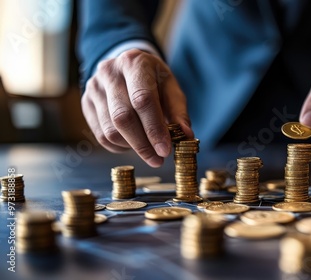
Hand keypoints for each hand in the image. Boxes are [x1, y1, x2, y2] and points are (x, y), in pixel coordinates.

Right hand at [82, 49, 193, 166]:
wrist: (128, 68)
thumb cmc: (154, 81)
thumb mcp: (171, 89)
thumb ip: (178, 113)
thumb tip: (186, 136)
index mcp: (135, 63)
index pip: (142, 100)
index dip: (154, 128)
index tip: (165, 150)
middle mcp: (109, 72)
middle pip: (123, 117)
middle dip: (142, 144)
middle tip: (158, 159)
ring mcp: (93, 88)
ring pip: (110, 130)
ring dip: (132, 147)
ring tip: (148, 149)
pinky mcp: (85, 103)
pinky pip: (101, 135)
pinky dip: (119, 147)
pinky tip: (133, 143)